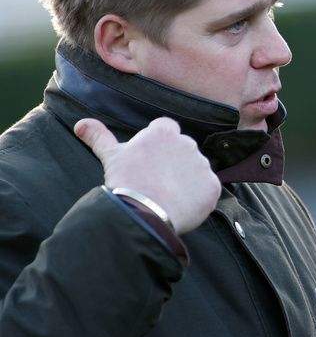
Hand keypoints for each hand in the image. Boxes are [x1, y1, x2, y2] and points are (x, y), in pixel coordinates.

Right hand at [74, 117, 220, 234]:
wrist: (143, 212)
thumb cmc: (126, 182)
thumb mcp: (111, 157)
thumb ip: (100, 137)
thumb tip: (81, 124)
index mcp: (164, 132)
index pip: (166, 129)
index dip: (157, 144)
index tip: (149, 159)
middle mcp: (188, 143)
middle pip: (183, 149)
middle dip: (173, 162)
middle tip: (157, 180)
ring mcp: (202, 165)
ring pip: (196, 169)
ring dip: (186, 179)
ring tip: (167, 195)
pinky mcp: (213, 186)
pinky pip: (208, 189)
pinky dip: (198, 197)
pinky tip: (182, 206)